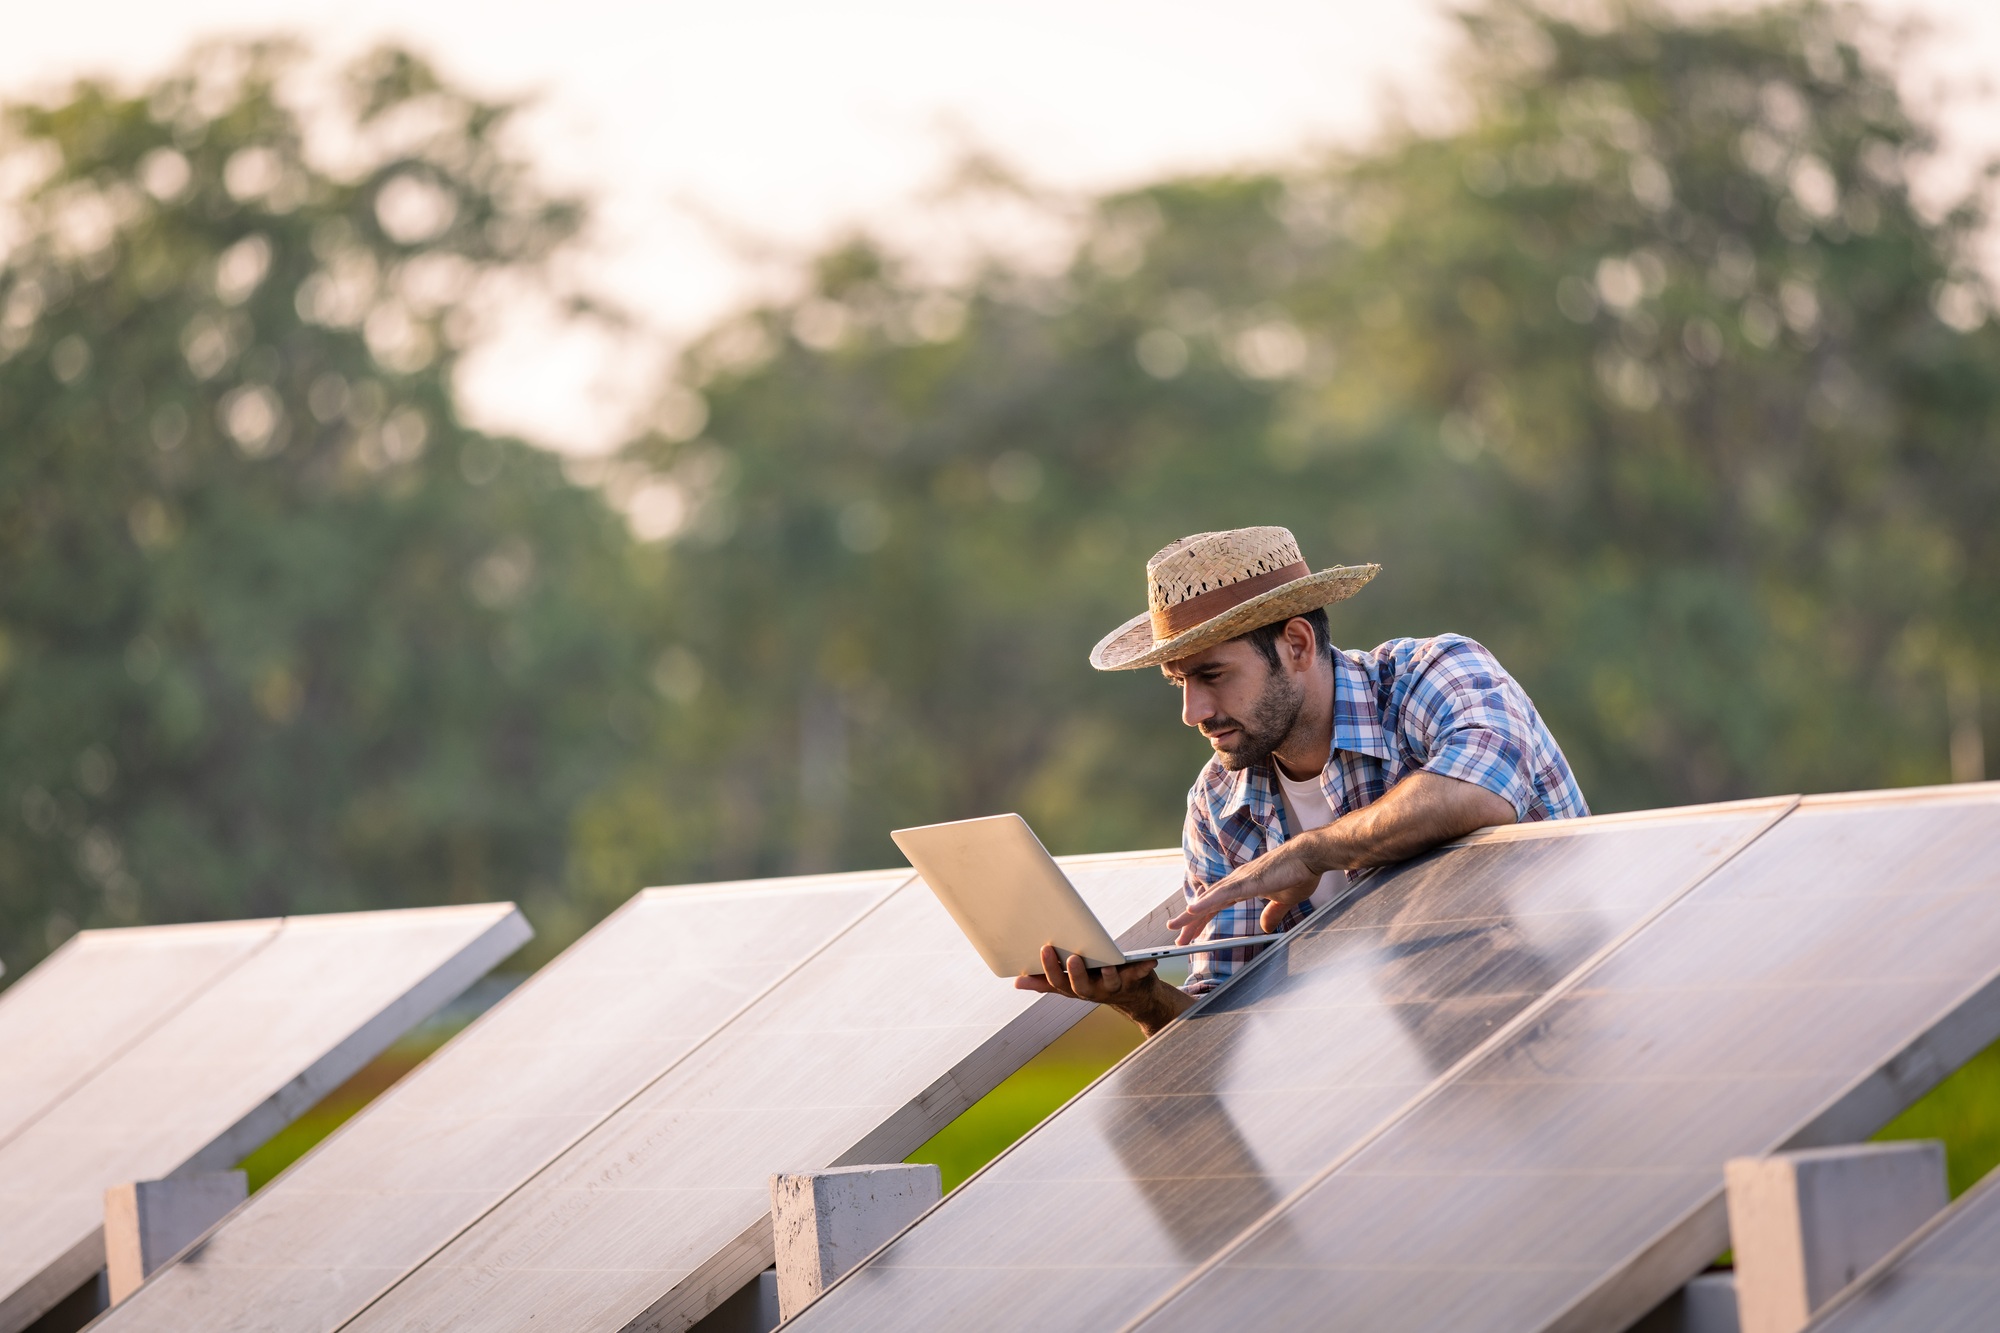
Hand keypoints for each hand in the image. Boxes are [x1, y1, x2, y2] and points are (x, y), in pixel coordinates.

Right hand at [1014, 943, 1159, 1001]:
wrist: (1134, 996)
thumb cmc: (1096, 982)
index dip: (1050, 968)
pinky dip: (1144, 968)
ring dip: (1110, 974)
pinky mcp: (1135, 980)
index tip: (1044, 948)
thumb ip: (1044, 982)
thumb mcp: (1069, 984)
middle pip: (1082, 986)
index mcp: (1075, 989)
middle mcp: (1093, 991)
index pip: (1058, 982)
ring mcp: (1114, 987)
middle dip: (1076, 974)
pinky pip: (1139, 975)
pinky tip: (1150, 961)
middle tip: (1072, 958)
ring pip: (1110, 983)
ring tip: (1108, 963)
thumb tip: (1016, 982)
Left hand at [1166, 841, 1319, 942]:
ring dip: (1192, 914)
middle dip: (1191, 921)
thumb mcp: (1283, 900)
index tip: (1191, 932)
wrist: (1310, 856)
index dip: (1202, 918)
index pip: (1217, 905)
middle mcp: (1238, 881)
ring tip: (1176, 926)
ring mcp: (1241, 879)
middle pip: (1208, 903)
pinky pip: (1223, 894)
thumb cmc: (1300, 873)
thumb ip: (1272, 913)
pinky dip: (1206, 902)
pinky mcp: (1248, 881)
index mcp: (1244, 886)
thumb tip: (1264, 927)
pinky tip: (1192, 910)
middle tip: (1177, 937)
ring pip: (1210, 899)